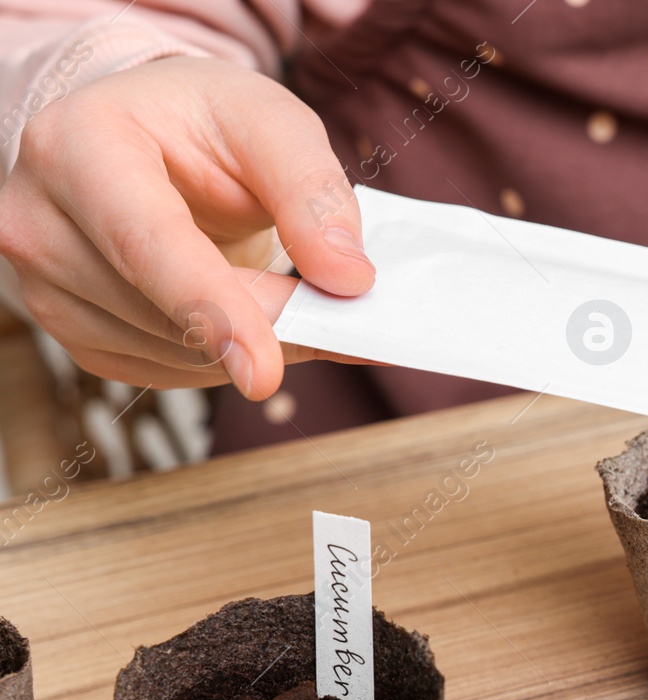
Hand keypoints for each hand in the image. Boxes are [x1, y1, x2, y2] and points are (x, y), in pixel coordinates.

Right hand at [0, 56, 374, 397]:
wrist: (153, 136)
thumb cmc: (204, 122)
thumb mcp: (272, 123)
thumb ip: (313, 194)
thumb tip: (348, 278)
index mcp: (77, 145)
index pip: (146, 245)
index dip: (213, 311)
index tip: (265, 371)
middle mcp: (40, 218)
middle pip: (161, 310)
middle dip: (262, 327)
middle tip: (341, 326)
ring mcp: (42, 282)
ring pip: (168, 352)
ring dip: (248, 344)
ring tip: (294, 302)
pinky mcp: (72, 330)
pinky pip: (163, 371)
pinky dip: (223, 357)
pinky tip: (245, 320)